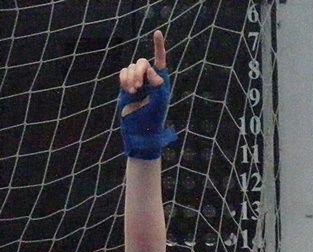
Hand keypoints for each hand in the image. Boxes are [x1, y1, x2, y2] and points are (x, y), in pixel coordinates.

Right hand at [117, 30, 176, 159]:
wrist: (140, 130)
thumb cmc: (154, 117)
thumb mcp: (159, 101)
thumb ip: (157, 85)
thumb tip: (153, 72)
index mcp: (161, 81)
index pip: (160, 60)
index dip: (158, 46)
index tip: (157, 32)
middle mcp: (149, 79)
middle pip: (141, 62)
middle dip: (139, 71)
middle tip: (138, 86)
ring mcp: (137, 82)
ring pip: (130, 68)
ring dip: (131, 77)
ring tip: (133, 91)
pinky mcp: (126, 86)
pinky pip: (123, 73)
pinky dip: (124, 79)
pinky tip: (128, 90)